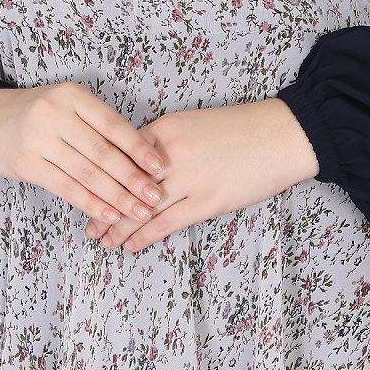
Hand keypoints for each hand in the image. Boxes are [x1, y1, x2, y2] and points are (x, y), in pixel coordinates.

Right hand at [0, 83, 165, 223]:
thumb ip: (98, 125)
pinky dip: (90, 203)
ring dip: (116, 196)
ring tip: (138, 211)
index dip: (139, 148)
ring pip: (86, 173)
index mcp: (72, 95)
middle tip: (155, 197)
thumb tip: (143, 155)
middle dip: (133, 178)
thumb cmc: (39, 115)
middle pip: (102, 152)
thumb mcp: (68, 106)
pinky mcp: (26, 164)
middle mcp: (55, 114)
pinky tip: (108, 214)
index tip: (160, 168)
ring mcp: (38, 139)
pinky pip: (65, 187)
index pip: (113, 125)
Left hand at [85, 99, 318, 251]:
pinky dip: (144, 236)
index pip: (121, 157)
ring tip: (103, 241)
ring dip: (118, 227)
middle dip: (103, 207)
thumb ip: (166, 144)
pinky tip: (130, 245)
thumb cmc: (241, 129)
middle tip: (88, 225)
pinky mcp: (206, 200)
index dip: (101, 179)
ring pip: (141, 207)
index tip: (87, 192)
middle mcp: (170, 153)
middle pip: (124, 185)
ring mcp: (188, 178)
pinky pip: (166, 223)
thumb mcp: (195, 124)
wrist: (281, 135)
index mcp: (165, 129)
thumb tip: (141, 169)